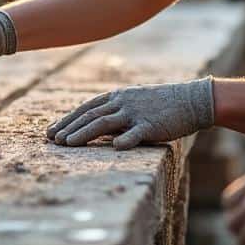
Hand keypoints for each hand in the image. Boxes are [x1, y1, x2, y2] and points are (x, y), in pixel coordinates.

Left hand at [46, 77, 214, 149]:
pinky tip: (114, 148)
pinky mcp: (151, 125)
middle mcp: (122, 102)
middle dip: (68, 128)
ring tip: (67, 144)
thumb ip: (116, 114)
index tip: (51, 131)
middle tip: (52, 140)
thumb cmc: (162, 105)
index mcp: (117, 97)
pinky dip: (124, 139)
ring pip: (104, 123)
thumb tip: (96, 129)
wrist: (192, 100)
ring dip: (83, 134)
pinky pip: (136, 133)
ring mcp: (136, 113)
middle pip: (89, 115)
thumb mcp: (134, 104)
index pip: (86, 108)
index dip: (67, 120)